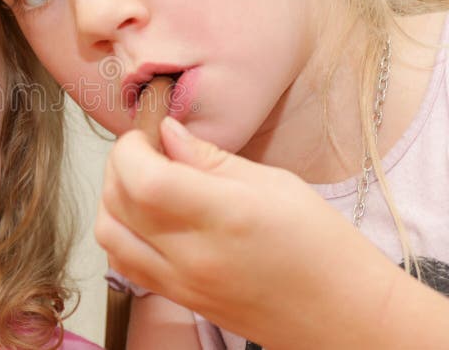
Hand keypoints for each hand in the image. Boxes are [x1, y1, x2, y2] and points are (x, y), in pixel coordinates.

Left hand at [95, 117, 402, 347]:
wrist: (341, 316)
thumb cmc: (322, 246)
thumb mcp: (276, 183)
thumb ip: (211, 158)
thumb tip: (168, 133)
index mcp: (224, 216)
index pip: (144, 180)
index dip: (130, 150)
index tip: (145, 135)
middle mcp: (193, 255)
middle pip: (118, 201)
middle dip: (119, 164)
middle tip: (146, 149)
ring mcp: (180, 283)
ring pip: (108, 234)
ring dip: (112, 198)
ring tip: (141, 180)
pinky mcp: (178, 298)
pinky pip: (122, 262)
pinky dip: (118, 231)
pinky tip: (143, 216)